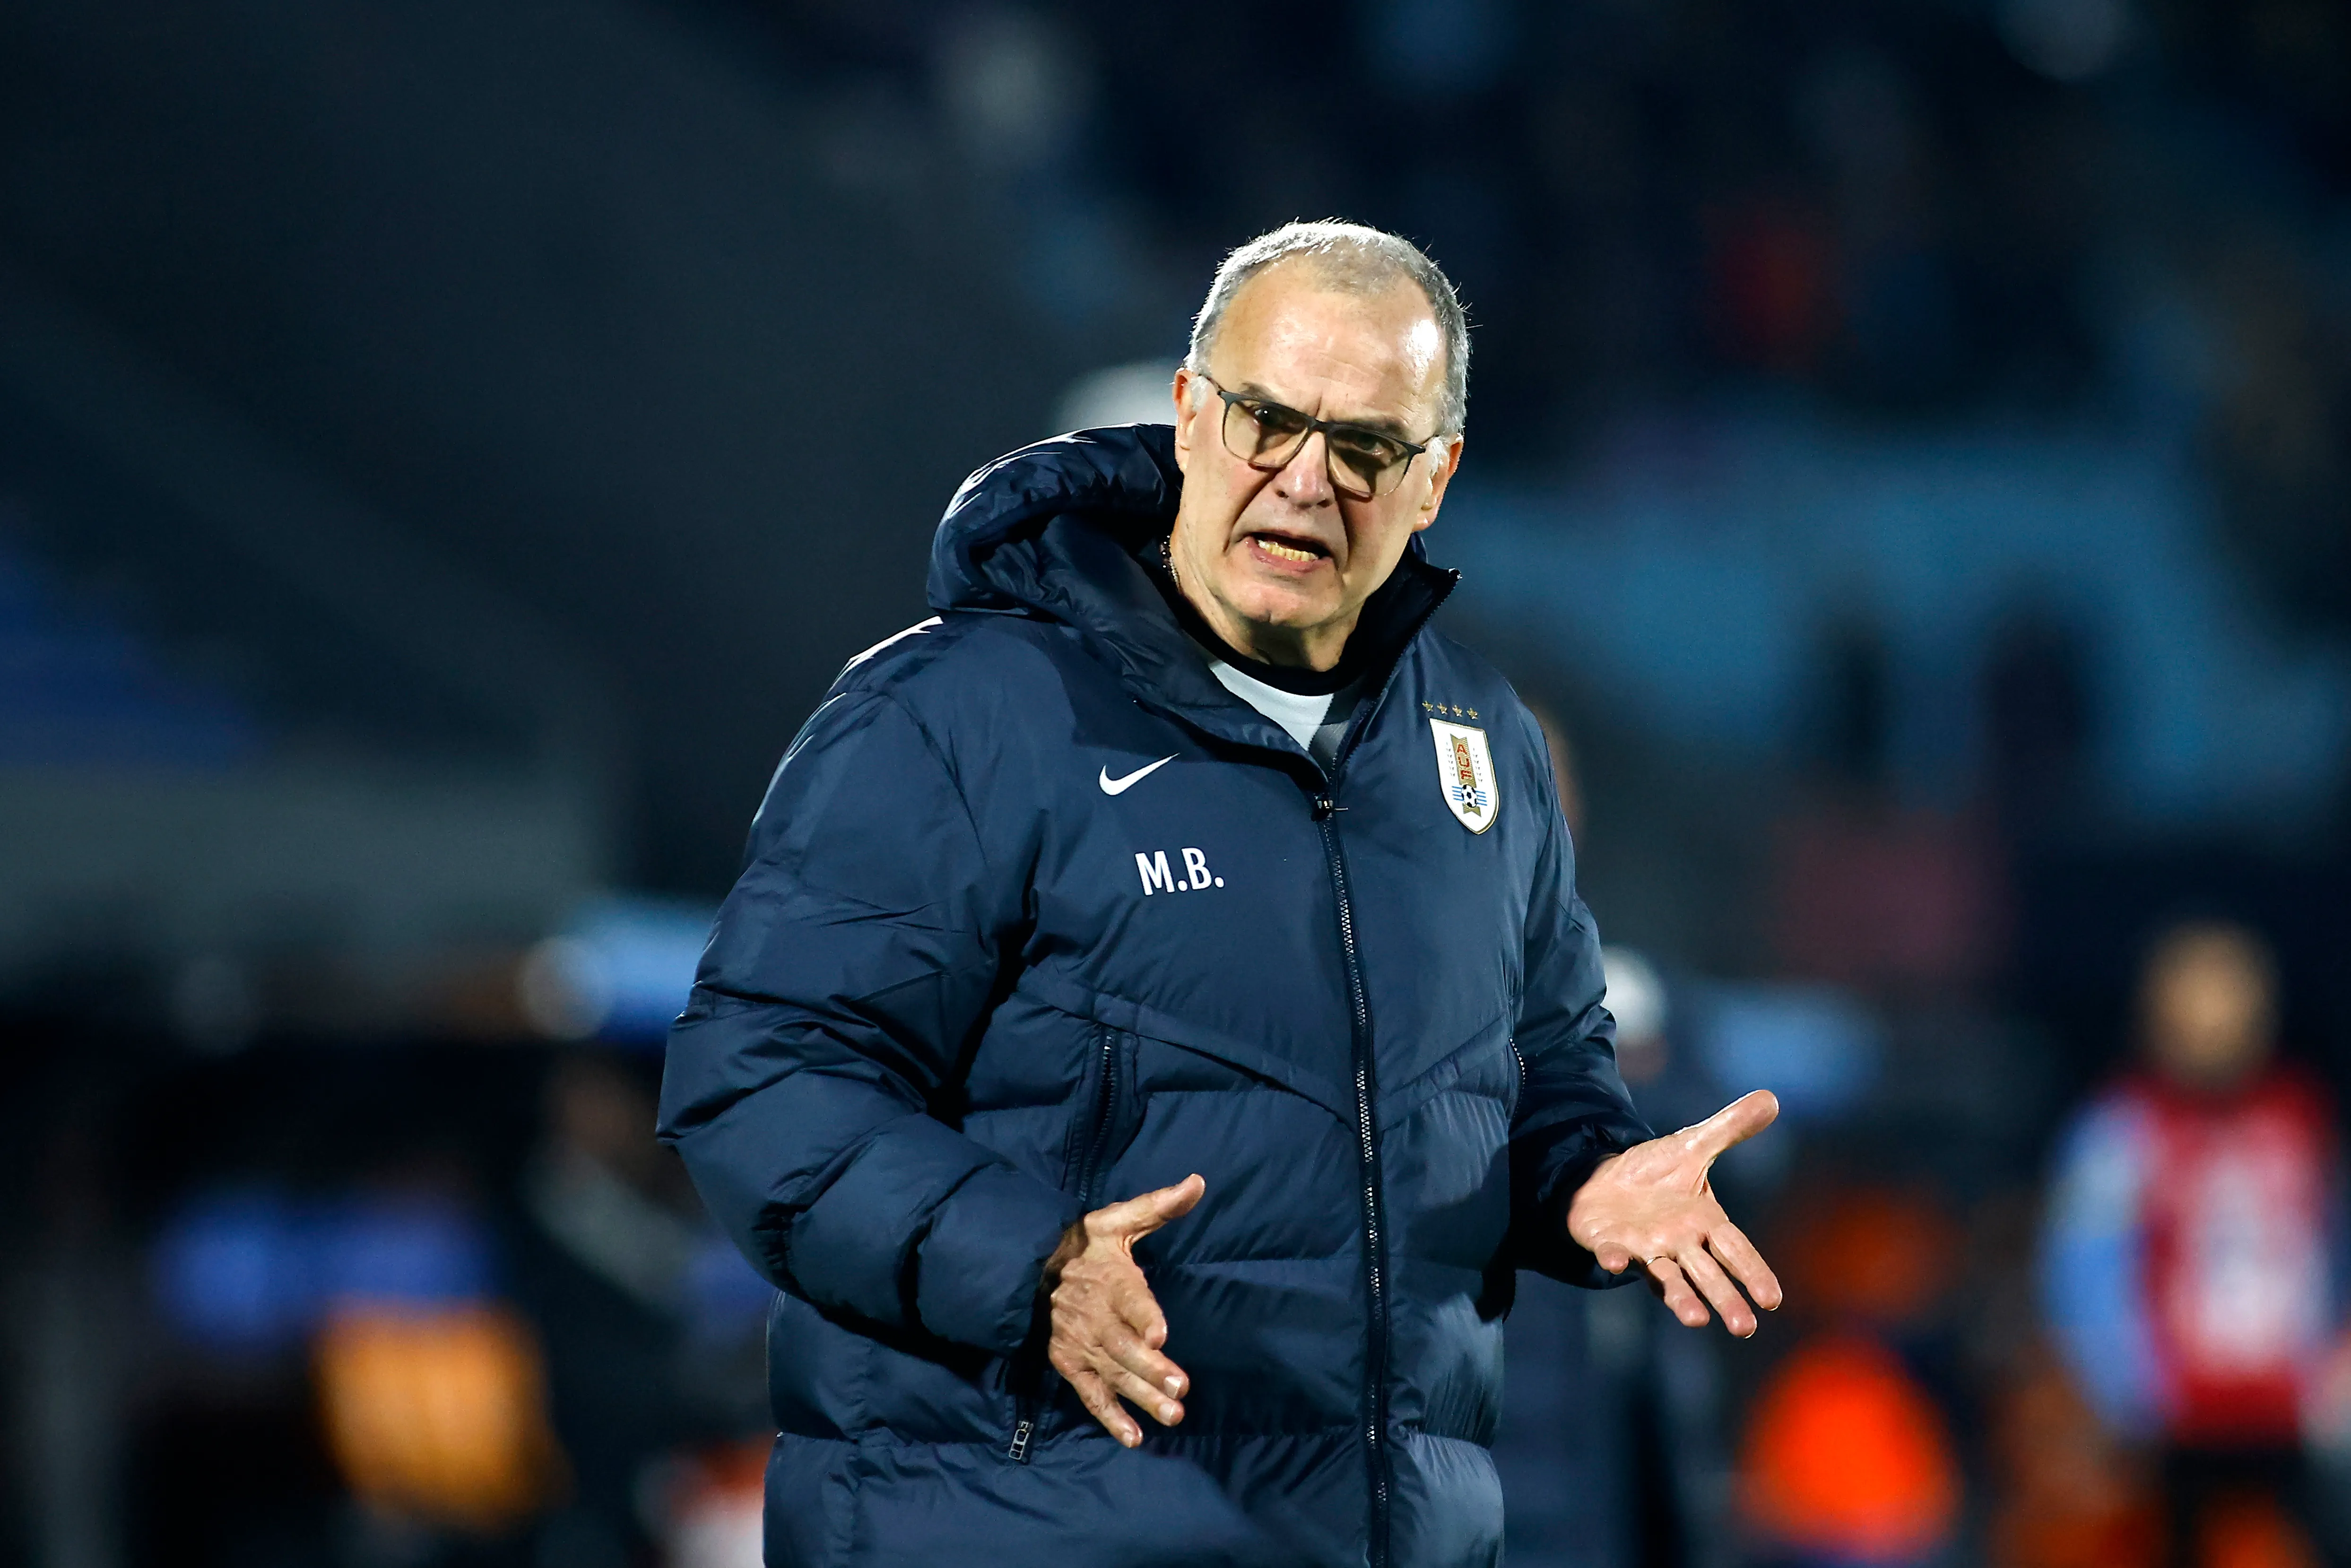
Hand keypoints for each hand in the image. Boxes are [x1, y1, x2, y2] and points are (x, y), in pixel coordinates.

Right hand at [1043, 1173, 1203, 1446]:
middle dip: (1151, 1370)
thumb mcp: (1119, 1220)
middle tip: (1180, 1389)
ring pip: (1114, 1374)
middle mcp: (1095, 1316)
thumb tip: (1198, 1183)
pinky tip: (1133, 1437)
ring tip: (1172, 1415)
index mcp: (1111, 1280)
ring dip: (1142, 1396)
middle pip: (1124, 1346)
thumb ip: (1158, 1206)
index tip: (1160, 1334)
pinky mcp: (1070, 1364)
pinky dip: (1110, 1417)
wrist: (1033, 1269)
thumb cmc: (1087, 1246)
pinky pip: (1090, 1394)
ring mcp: (1081, 1344)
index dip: (1144, 1316)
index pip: (1129, 1299)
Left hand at [1566, 1090, 1782, 1336]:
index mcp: (1705, 1223)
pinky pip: (1615, 1255)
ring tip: (1697, 1321)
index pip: (1736, 1250)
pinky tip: (1616, 1263)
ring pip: (1669, 1280)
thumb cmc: (1654, 1174)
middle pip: (1709, 1275)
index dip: (1753, 1272)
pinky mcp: (1613, 1246)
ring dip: (1681, 1300)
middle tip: (1745, 1329)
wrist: (1602, 1181)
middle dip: (1725, 1300)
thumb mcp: (1691, 1146)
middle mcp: (1681, 1244)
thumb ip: (1728, 1129)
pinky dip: (1615, 1259)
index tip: (1773, 1299)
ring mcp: (1647, 1250)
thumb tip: (1770, 1098)